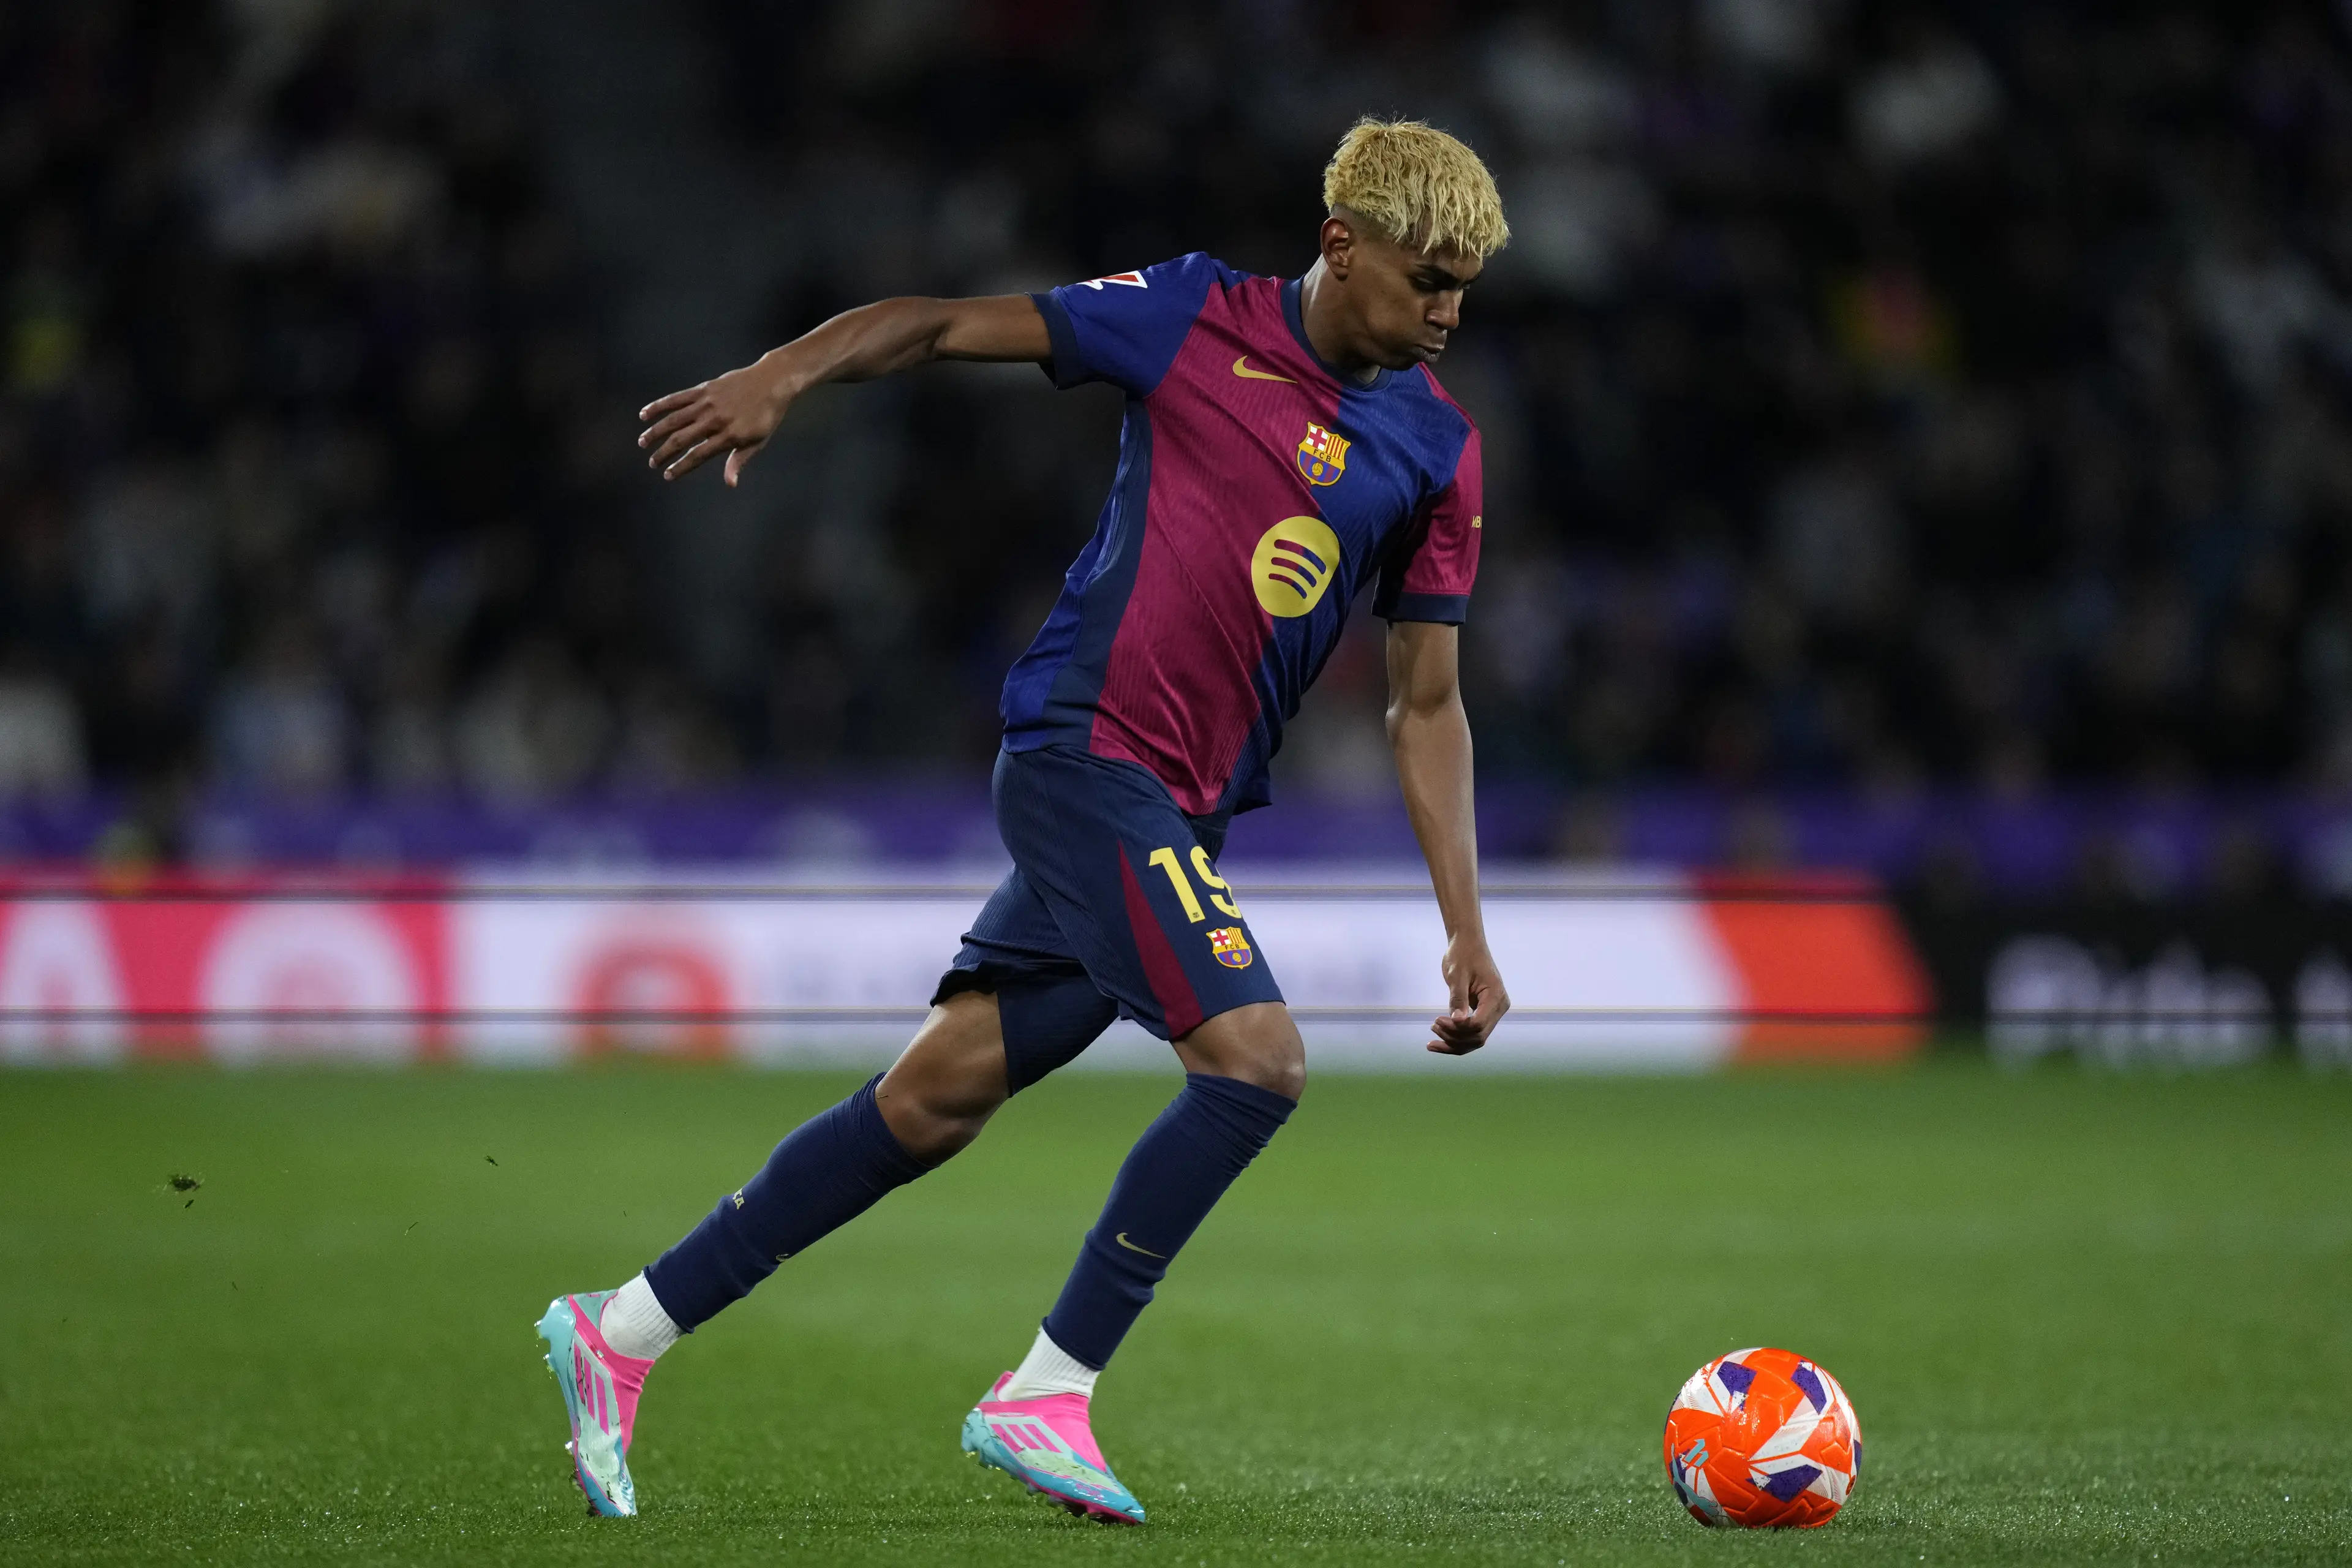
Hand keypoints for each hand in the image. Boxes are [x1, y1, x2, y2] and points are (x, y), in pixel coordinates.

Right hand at [637, 354, 794, 485]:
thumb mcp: (757, 442)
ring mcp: (707, 403)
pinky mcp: (703, 389)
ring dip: (655, 432)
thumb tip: (730, 484)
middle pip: (681, 439)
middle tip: (652, 463)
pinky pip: (677, 398)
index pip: (698, 455)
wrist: (772, 382)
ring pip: (674, 419)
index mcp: (728, 436)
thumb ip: (739, 461)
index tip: (667, 475)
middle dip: (663, 453)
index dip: (680, 467)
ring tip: (642, 442)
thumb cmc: (767, 417)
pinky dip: (659, 406)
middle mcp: (714, 420)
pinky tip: (644, 414)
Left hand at [1429, 930, 1507, 1054]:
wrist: (1468, 943)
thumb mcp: (1457, 974)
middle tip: (1432, 1027)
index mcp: (1496, 996)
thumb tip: (1458, 1022)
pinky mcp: (1484, 1013)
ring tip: (1432, 1039)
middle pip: (1478, 1036)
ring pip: (1475, 1039)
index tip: (1436, 1020)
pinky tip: (1438, 1043)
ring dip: (1454, 1043)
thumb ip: (1458, 998)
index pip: (1479, 1024)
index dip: (1457, 1029)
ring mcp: (1493, 1012)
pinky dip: (1456, 1039)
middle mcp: (1499, 1007)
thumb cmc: (1463, 954)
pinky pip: (1472, 1032)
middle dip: (1454, 1038)